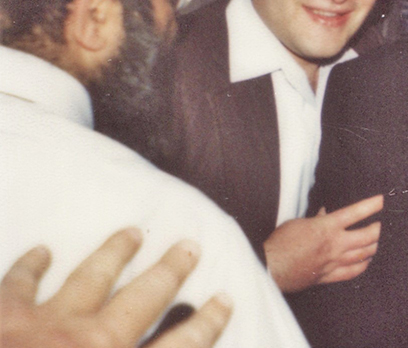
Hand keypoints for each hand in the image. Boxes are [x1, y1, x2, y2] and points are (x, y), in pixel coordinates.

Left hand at [1, 228, 231, 347]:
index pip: (180, 346)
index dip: (206, 323)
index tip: (224, 300)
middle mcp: (94, 342)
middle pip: (143, 299)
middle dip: (169, 272)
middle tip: (188, 246)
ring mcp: (47, 325)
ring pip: (90, 278)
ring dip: (114, 253)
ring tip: (132, 232)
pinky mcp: (5, 318)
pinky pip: (19, 284)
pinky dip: (30, 266)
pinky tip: (40, 251)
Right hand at [264, 194, 383, 292]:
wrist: (271, 267)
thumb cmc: (281, 242)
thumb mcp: (299, 222)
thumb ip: (317, 219)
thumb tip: (325, 213)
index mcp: (327, 227)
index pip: (355, 213)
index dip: (371, 205)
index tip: (381, 200)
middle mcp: (335, 244)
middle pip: (367, 236)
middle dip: (377, 230)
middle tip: (380, 225)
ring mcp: (334, 261)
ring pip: (363, 255)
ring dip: (373, 247)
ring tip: (376, 242)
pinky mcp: (328, 276)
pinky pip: (352, 272)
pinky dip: (362, 266)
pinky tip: (366, 262)